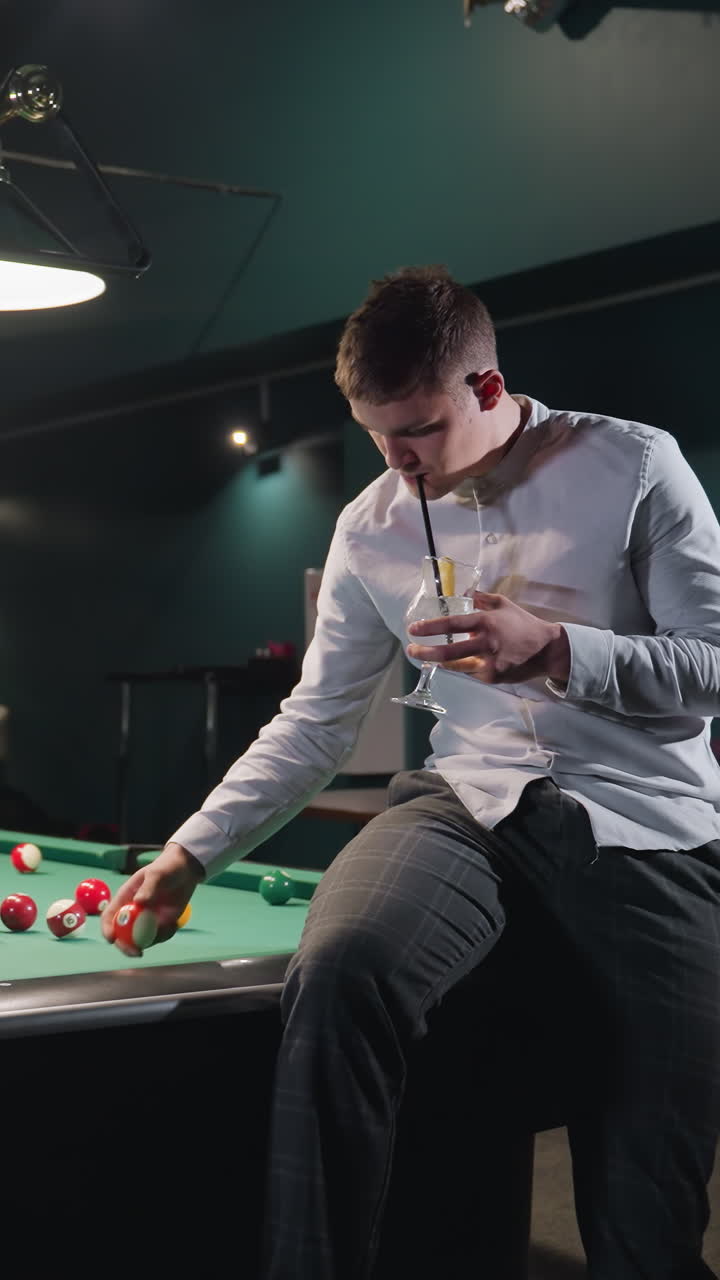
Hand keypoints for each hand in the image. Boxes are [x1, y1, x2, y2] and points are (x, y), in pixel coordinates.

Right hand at [102, 841, 204, 957]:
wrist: (186, 869)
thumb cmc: (167, 867)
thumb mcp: (157, 874)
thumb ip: (148, 888)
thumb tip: (138, 903)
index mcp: (125, 898)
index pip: (109, 916)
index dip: (107, 929)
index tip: (112, 939)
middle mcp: (133, 912)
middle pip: (122, 934)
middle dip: (126, 946)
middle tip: (137, 952)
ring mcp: (147, 919)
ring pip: (141, 939)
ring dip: (153, 940)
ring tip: (170, 924)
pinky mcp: (160, 924)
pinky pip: (159, 937)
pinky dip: (165, 935)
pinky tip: (174, 923)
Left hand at [407, 590, 569, 685]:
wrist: (546, 650)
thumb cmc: (522, 624)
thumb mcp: (503, 604)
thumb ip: (480, 597)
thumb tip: (461, 591)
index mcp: (487, 622)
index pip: (453, 624)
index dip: (430, 628)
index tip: (414, 629)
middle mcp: (486, 643)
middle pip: (449, 653)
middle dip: (425, 652)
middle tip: (411, 650)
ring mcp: (490, 663)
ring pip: (456, 666)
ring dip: (438, 662)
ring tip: (426, 657)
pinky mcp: (493, 677)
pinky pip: (470, 672)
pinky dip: (460, 667)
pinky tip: (454, 663)